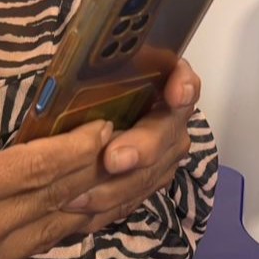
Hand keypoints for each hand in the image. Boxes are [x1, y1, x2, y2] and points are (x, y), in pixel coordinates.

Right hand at [0, 106, 111, 258]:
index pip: (40, 168)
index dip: (79, 149)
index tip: (106, 129)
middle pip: (49, 203)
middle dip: (87, 175)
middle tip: (118, 150)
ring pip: (42, 237)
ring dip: (74, 209)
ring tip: (103, 184)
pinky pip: (18, 256)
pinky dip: (43, 233)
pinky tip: (61, 215)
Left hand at [66, 60, 199, 231]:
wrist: (88, 115)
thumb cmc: (87, 83)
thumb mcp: (91, 64)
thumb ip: (95, 57)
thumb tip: (75, 44)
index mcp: (162, 86)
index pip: (184, 82)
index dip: (183, 86)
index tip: (176, 91)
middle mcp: (168, 123)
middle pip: (166, 138)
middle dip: (141, 150)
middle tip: (112, 158)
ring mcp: (159, 159)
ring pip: (148, 178)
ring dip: (115, 189)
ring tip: (79, 197)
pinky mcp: (141, 186)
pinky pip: (129, 202)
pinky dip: (104, 209)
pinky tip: (78, 214)